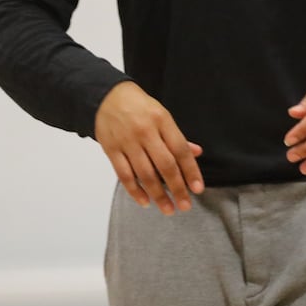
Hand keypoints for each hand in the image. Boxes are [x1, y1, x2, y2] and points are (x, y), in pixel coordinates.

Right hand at [94, 81, 203, 214]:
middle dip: (177, 188)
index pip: (180, 150)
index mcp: (162, 120)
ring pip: (145, 174)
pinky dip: (135, 191)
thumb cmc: (140, 107)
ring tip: (168, 209)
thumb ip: (177, 137)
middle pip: (165, 165)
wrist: (107, 96)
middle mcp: (145, 132)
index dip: (191, 171)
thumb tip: (196, 153)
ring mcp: (127, 142)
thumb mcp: (162, 115)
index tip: (198, 188)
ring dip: (158, 195)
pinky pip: (124, 175)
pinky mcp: (111, 150)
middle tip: (185, 206)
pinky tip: (145, 201)